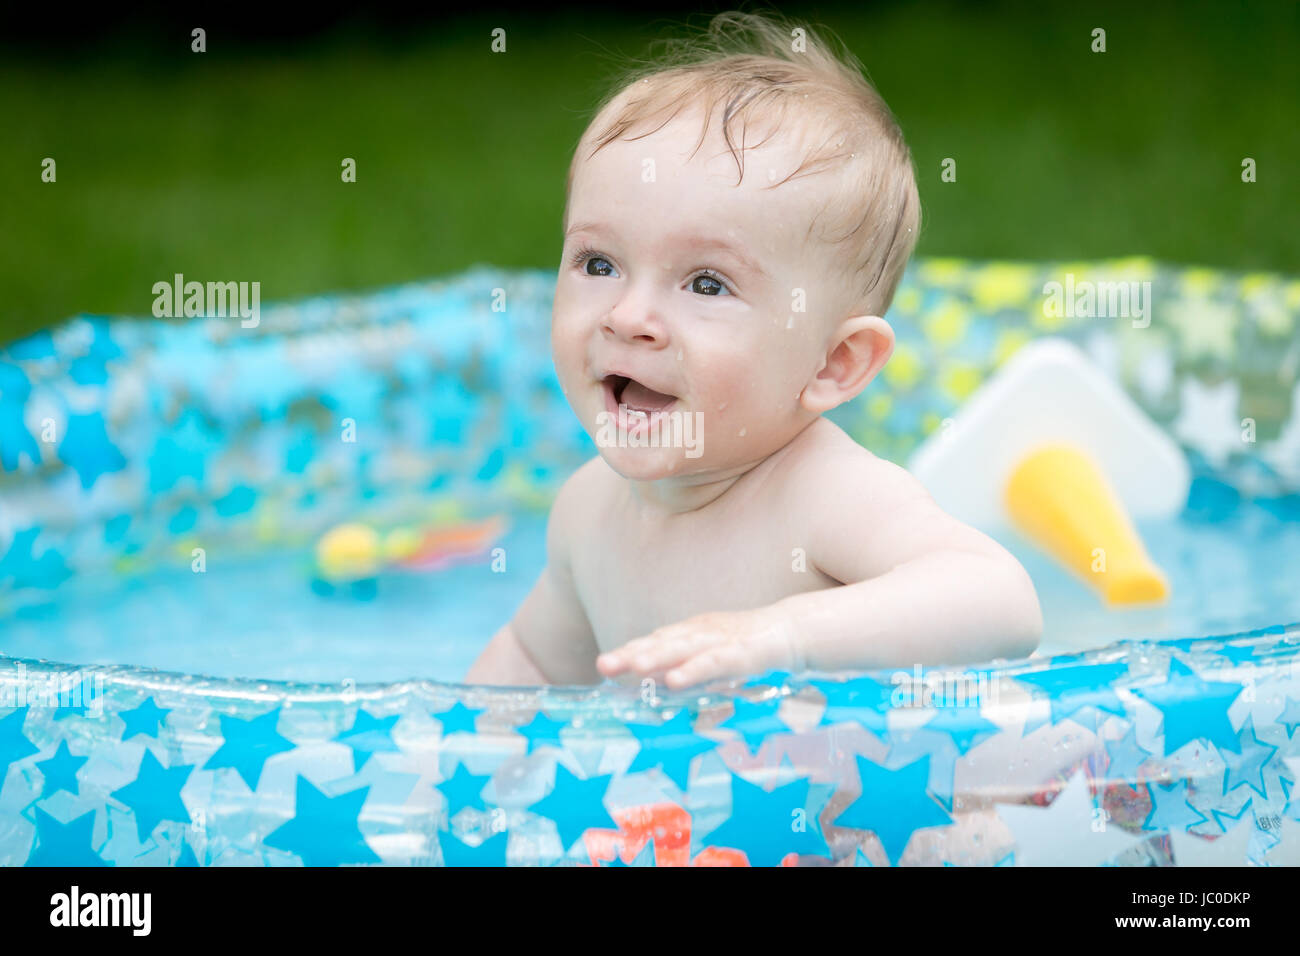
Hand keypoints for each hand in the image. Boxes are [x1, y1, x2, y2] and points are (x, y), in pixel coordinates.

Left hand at [595, 604, 802, 689]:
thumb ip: (689, 671)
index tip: (604, 666)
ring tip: (631, 667)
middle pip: (661, 643)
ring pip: (682, 648)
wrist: (794, 631)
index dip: (630, 652)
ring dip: (655, 657)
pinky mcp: (741, 652)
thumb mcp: (714, 660)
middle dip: (631, 654)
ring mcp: (720, 640)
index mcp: (692, 634)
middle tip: (604, 665)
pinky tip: (674, 680)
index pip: (655, 643)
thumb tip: (659, 688)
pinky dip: (692, 669)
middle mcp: (701, 633)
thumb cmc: (750, 648)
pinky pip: (713, 662)